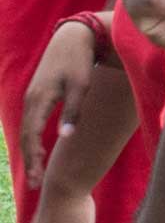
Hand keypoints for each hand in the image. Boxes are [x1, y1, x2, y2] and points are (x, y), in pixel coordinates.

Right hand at [17, 20, 95, 195]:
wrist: (73, 37)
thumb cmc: (80, 62)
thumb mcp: (81, 86)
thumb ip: (73, 111)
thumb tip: (65, 137)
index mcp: (40, 100)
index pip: (32, 137)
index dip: (34, 159)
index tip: (38, 179)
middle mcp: (30, 101)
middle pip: (26, 138)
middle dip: (30, 162)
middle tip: (35, 185)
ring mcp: (31, 97)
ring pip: (27, 131)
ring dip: (30, 152)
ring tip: (36, 173)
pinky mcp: (37, 95)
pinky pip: (31, 122)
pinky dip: (32, 139)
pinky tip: (38, 150)